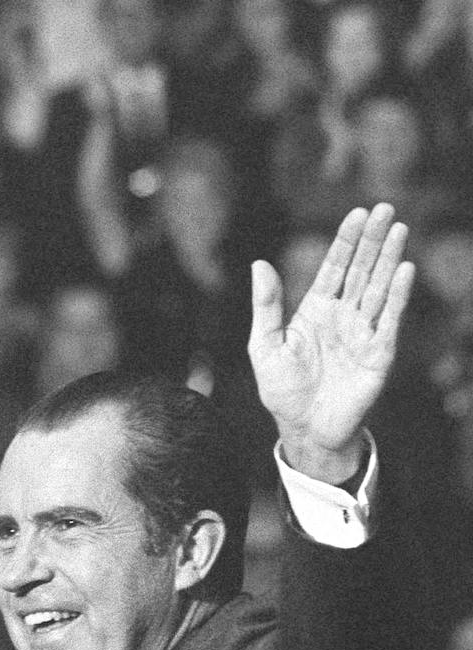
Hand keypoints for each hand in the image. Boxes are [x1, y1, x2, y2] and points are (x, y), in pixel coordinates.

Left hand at [248, 204, 415, 483]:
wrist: (304, 427)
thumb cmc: (282, 389)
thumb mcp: (265, 345)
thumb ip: (266, 305)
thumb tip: (259, 264)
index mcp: (316, 310)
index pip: (334, 267)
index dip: (346, 241)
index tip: (357, 213)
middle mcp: (343, 315)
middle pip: (362, 270)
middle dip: (373, 240)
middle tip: (385, 208)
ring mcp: (363, 331)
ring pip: (379, 287)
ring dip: (389, 258)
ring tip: (399, 228)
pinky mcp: (378, 352)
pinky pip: (390, 319)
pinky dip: (398, 294)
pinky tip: (404, 270)